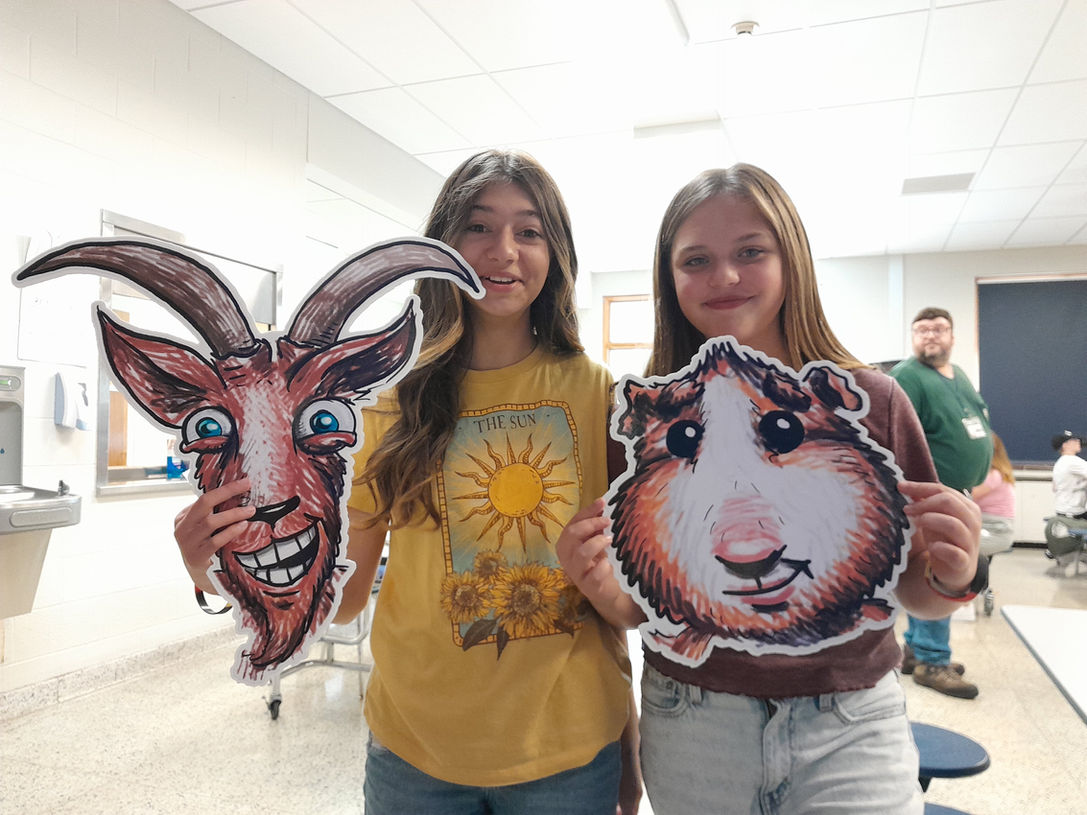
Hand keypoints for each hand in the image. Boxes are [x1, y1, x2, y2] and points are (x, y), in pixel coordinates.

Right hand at [174, 477, 254, 590]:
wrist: (200, 575)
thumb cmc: (205, 545)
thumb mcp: (201, 527)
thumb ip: (211, 513)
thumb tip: (237, 492)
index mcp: (183, 518)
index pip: (204, 497)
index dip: (225, 489)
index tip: (244, 481)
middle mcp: (182, 529)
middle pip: (204, 503)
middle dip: (227, 492)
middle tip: (247, 486)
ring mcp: (188, 544)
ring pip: (211, 522)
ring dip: (233, 514)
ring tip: (251, 510)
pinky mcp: (198, 557)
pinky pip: (216, 541)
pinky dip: (231, 531)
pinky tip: (242, 526)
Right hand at [556, 498, 644, 628]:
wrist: (609, 593)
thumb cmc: (602, 562)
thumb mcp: (598, 542)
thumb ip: (597, 526)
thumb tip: (604, 504)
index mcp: (568, 545)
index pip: (572, 523)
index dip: (587, 512)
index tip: (603, 502)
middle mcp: (568, 558)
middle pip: (570, 536)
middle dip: (590, 524)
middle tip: (607, 521)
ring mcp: (578, 574)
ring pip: (580, 554)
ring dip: (596, 543)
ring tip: (611, 540)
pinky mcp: (590, 588)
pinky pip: (594, 576)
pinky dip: (603, 567)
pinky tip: (611, 562)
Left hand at [899, 480, 980, 591]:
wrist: (955, 569)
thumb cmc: (944, 538)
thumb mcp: (934, 516)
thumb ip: (924, 502)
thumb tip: (904, 486)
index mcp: (967, 507)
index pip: (943, 490)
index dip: (920, 487)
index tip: (900, 487)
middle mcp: (972, 522)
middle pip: (949, 502)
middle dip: (923, 503)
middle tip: (906, 509)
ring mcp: (969, 542)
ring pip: (953, 524)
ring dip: (930, 520)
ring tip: (917, 523)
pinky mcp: (963, 562)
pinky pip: (954, 553)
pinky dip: (941, 548)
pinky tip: (931, 546)